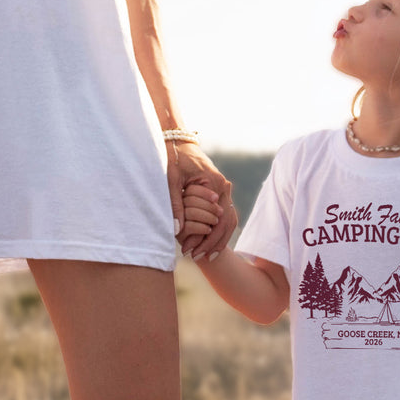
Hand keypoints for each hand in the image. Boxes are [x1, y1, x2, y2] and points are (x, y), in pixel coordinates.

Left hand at [165, 141, 236, 259]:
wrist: (179, 142)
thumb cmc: (173, 158)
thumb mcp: (171, 180)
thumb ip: (175, 204)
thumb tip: (177, 229)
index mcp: (216, 183)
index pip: (218, 219)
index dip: (208, 239)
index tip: (194, 252)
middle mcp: (224, 187)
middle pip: (226, 222)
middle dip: (213, 243)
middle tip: (198, 258)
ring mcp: (223, 189)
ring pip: (228, 220)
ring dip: (218, 239)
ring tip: (205, 256)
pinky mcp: (219, 191)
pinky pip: (225, 214)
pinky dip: (219, 230)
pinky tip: (209, 243)